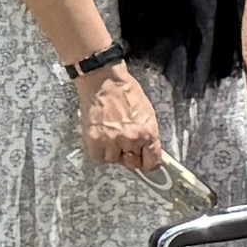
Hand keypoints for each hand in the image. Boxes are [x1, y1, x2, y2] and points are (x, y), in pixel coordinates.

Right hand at [68, 58, 165, 176]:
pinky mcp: (94, 141)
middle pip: (133, 163)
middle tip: (126, 146)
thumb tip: (150, 150)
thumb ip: (149, 134)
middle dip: (131, 157)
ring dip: (114, 153)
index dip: (149, 164)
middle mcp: (131, 139)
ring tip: (112, 137)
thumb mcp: (147, 113)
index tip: (147, 163)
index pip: (152, 161)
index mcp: (148, 132)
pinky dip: (100, 152)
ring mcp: (112, 141)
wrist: (104, 82)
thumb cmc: (127, 93)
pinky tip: (102, 139)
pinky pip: (99, 158)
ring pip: (114, 161)